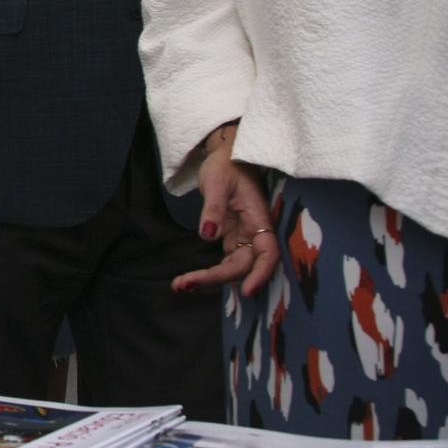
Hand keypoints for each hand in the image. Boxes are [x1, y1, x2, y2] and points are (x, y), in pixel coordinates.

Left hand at [172, 129, 278, 297]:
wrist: (226, 155)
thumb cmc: (226, 164)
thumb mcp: (217, 181)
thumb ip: (213, 208)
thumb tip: (208, 235)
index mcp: (258, 217)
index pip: (267, 252)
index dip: (261, 274)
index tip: (247, 291)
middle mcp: (253, 232)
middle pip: (242, 264)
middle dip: (216, 279)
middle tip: (183, 285)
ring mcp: (242, 236)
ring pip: (232, 266)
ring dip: (208, 279)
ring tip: (179, 286)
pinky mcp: (230, 237)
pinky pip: (223, 261)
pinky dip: (206, 272)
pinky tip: (187, 280)